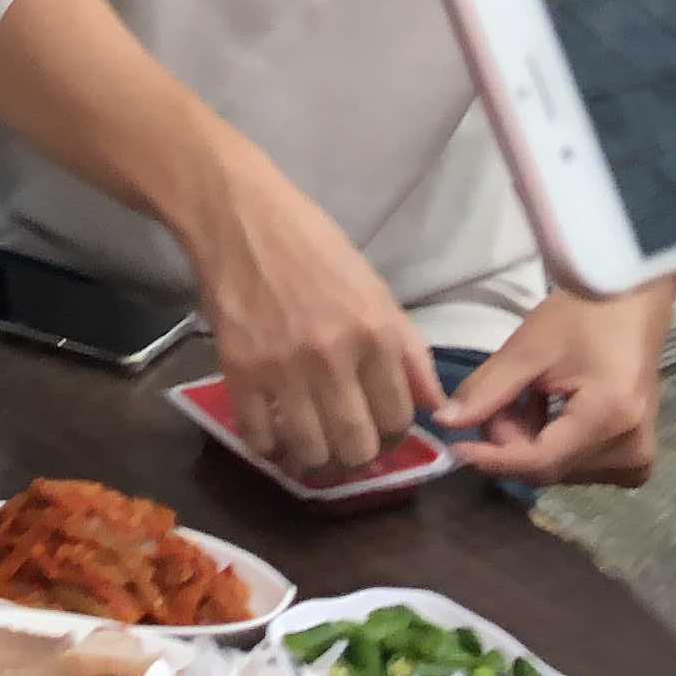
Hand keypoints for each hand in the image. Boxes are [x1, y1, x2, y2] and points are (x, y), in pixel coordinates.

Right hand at [183, 144, 441, 476]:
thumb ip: (409, 351)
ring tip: (311, 442)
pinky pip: (259, 438)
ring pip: (311, 451)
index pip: (398, 418)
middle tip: (346, 443)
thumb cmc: (314, 246)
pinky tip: (273, 433)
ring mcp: (283, 368)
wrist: (240, 218)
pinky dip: (269, 447)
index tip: (380, 430)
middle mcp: (333, 357)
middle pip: (357, 446)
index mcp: (376, 333)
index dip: (394, 435)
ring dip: (315, 457)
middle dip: (357, 455)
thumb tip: (437, 407)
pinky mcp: (238, 372)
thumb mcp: (376, 289)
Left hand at [444, 287, 674, 487]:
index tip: (456, 449)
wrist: (631, 302)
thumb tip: (446, 425)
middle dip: (510, 441)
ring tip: (526, 395)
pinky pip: (577, 464)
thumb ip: (487, 390)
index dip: (494, 458)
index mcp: (610, 418)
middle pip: (548, 466)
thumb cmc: (583, 315)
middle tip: (496, 400)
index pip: (540, 461)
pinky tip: (547, 408)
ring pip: (558, 469)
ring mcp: (636, 460)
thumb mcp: (529, 347)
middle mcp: (630, 451)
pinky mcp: (635, 459)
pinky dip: (552, 442)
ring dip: (528, 441)